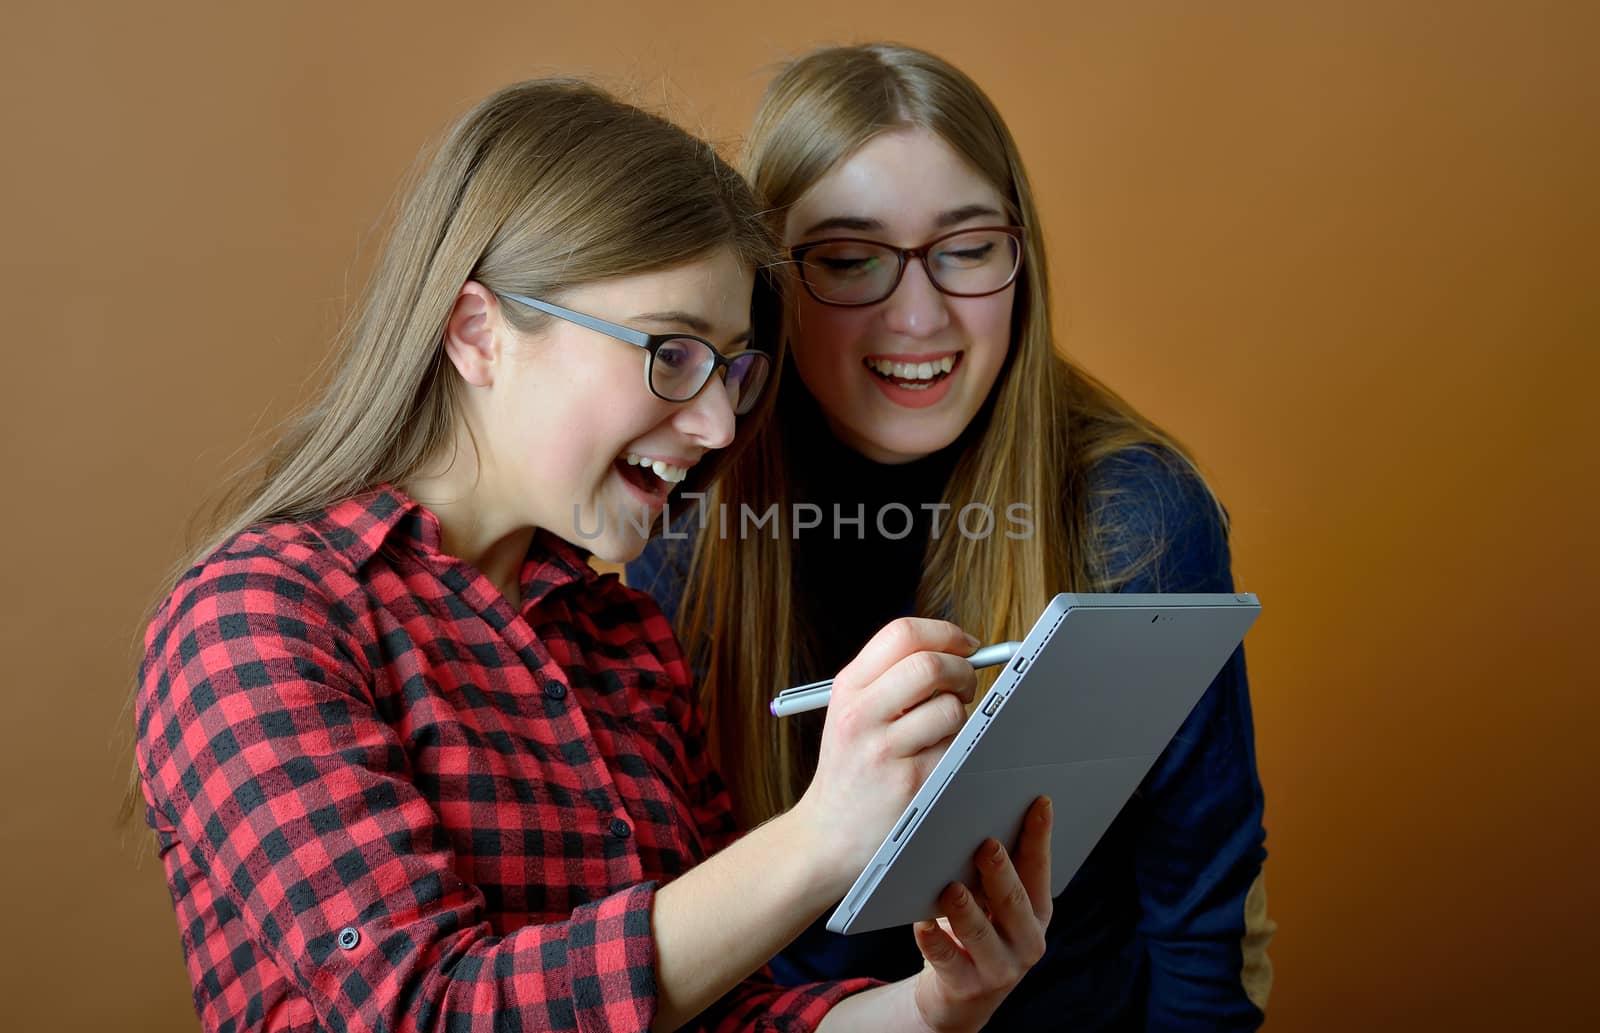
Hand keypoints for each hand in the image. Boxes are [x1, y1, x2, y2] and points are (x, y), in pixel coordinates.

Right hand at [792, 618, 979, 890]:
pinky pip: (955, 749)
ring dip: (962, 717)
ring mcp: (884, 751)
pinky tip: (938, 762)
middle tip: (964, 687)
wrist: (827, 836)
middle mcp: (861, 714)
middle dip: (962, 671)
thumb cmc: (851, 768)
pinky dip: (958, 750)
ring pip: (951, 709)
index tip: (965, 646)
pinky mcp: (910, 784)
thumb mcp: (852, 712)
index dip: (945, 634)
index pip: (902, 634)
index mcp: (849, 687)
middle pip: (930, 665)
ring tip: (942, 733)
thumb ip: (892, 676)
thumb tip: (958, 649)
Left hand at [909, 796, 1053, 1032]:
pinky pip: (948, 961)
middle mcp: (1026, 940)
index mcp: (1037, 912)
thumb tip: (977, 820)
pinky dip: (933, 941)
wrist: (960, 997)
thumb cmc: (976, 934)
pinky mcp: (968, 987)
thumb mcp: (993, 905)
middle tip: (986, 845)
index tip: (1038, 802)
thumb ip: (992, 872)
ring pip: (980, 934)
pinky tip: (921, 924)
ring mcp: (1000, 968)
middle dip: (1000, 873)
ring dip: (965, 909)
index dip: (1040, 836)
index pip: (1039, 869)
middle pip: (1014, 902)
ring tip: (950, 888)